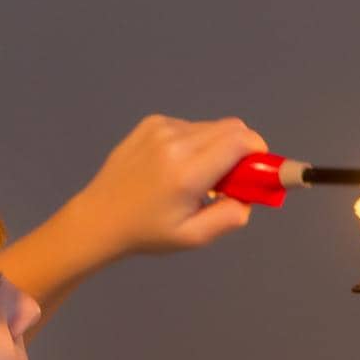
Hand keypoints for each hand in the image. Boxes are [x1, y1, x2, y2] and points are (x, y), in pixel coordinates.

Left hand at [73, 114, 267, 257]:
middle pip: (232, 128)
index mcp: (187, 172)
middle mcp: (176, 142)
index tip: (260, 172)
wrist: (100, 217)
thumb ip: (230, 217)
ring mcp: (161, 128)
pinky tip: (175, 166)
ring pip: (212, 127)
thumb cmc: (148, 232)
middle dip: (242, 151)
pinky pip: (190, 127)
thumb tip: (250, 198)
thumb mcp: (193, 236)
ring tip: (197, 177)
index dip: (260, 153)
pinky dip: (195, 143)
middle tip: (230, 181)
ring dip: (217, 148)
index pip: (241, 142)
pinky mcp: (151, 123)